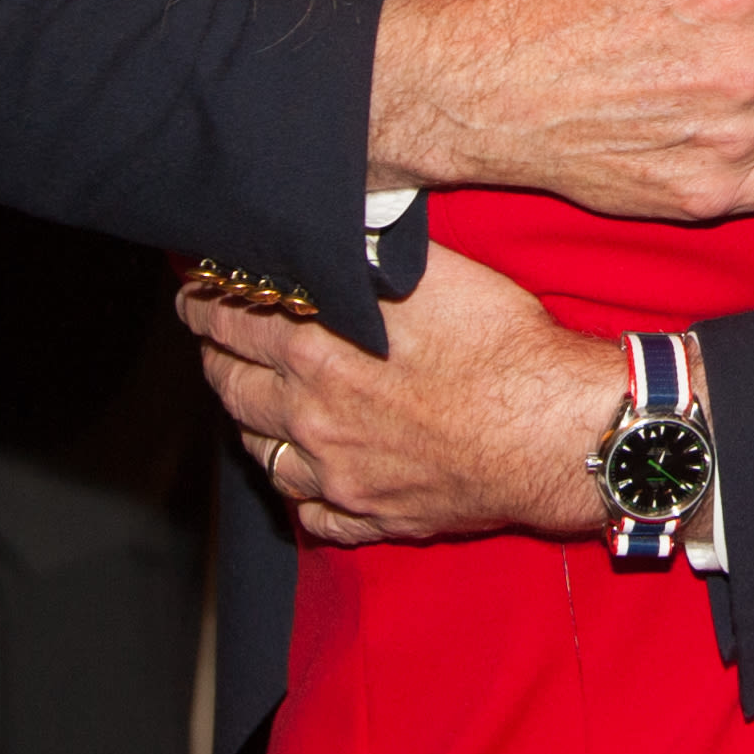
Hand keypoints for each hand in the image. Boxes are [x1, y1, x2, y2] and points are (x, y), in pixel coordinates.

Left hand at [188, 242, 618, 545]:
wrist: (558, 432)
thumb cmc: (505, 346)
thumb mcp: (433, 276)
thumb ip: (366, 259)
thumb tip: (328, 237)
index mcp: (317, 355)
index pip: (231, 323)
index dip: (205, 303)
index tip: (195, 293)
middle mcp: (314, 421)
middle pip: (233, 390)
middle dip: (215, 359)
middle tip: (212, 341)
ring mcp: (341, 478)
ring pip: (263, 456)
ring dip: (249, 423)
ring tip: (250, 401)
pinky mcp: (376, 517)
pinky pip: (313, 516)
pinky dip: (300, 495)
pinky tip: (304, 476)